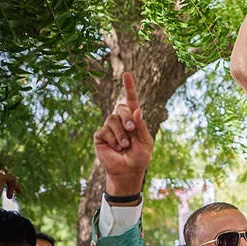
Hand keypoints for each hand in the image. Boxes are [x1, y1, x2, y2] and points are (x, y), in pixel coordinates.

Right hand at [93, 72, 153, 196]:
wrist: (128, 171)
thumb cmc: (140, 157)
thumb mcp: (146, 141)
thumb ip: (142, 126)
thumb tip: (138, 110)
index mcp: (134, 120)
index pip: (131, 101)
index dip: (129, 87)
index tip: (127, 74)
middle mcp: (121, 120)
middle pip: (121, 108)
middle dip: (127, 119)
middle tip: (132, 131)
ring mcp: (109, 127)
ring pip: (111, 119)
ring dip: (120, 133)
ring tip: (125, 145)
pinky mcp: (100, 135)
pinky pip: (104, 130)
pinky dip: (112, 139)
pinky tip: (116, 147)